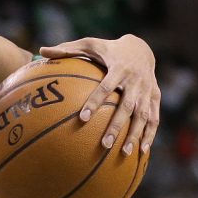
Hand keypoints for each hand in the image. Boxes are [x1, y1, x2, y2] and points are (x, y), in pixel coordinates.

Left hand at [39, 34, 159, 154]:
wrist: (142, 48)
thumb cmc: (109, 48)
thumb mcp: (90, 44)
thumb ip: (67, 49)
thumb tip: (41, 50)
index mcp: (119, 68)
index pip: (105, 87)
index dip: (94, 102)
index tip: (82, 118)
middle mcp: (136, 80)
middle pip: (127, 106)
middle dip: (116, 126)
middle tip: (104, 144)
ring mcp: (148, 90)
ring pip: (143, 115)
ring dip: (135, 134)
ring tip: (123, 152)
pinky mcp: (156, 97)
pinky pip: (155, 118)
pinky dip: (150, 134)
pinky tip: (143, 151)